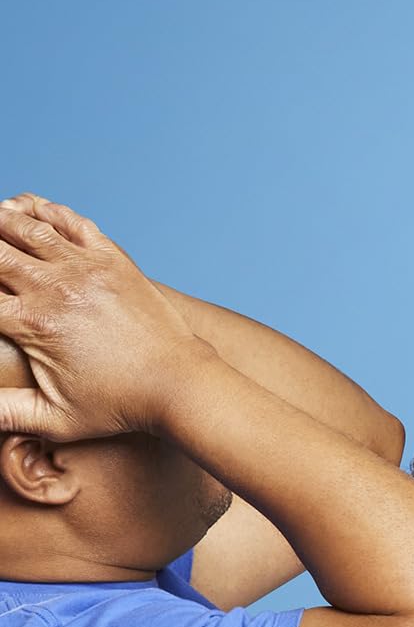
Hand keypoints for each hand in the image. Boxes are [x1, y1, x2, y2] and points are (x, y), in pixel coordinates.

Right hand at [0, 195, 210, 440]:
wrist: (181, 387)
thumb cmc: (121, 407)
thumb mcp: (57, 419)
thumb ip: (7, 413)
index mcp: (32, 324)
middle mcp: (53, 288)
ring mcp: (84, 267)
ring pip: (24, 226)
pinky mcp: (111, 258)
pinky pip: (67, 220)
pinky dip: (41, 209)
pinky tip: (22, 207)